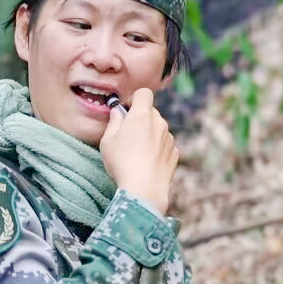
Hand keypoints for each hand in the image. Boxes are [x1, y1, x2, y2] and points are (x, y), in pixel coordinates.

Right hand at [100, 88, 178, 213]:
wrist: (144, 189)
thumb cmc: (122, 163)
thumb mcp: (108, 141)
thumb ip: (114, 121)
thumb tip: (118, 112)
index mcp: (142, 116)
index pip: (144, 93)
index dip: (134, 99)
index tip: (126, 111)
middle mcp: (160, 123)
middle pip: (151, 112)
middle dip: (140, 118)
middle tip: (127, 135)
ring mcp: (169, 138)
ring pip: (159, 128)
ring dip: (149, 134)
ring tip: (136, 153)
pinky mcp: (175, 153)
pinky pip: (164, 144)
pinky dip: (157, 148)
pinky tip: (147, 162)